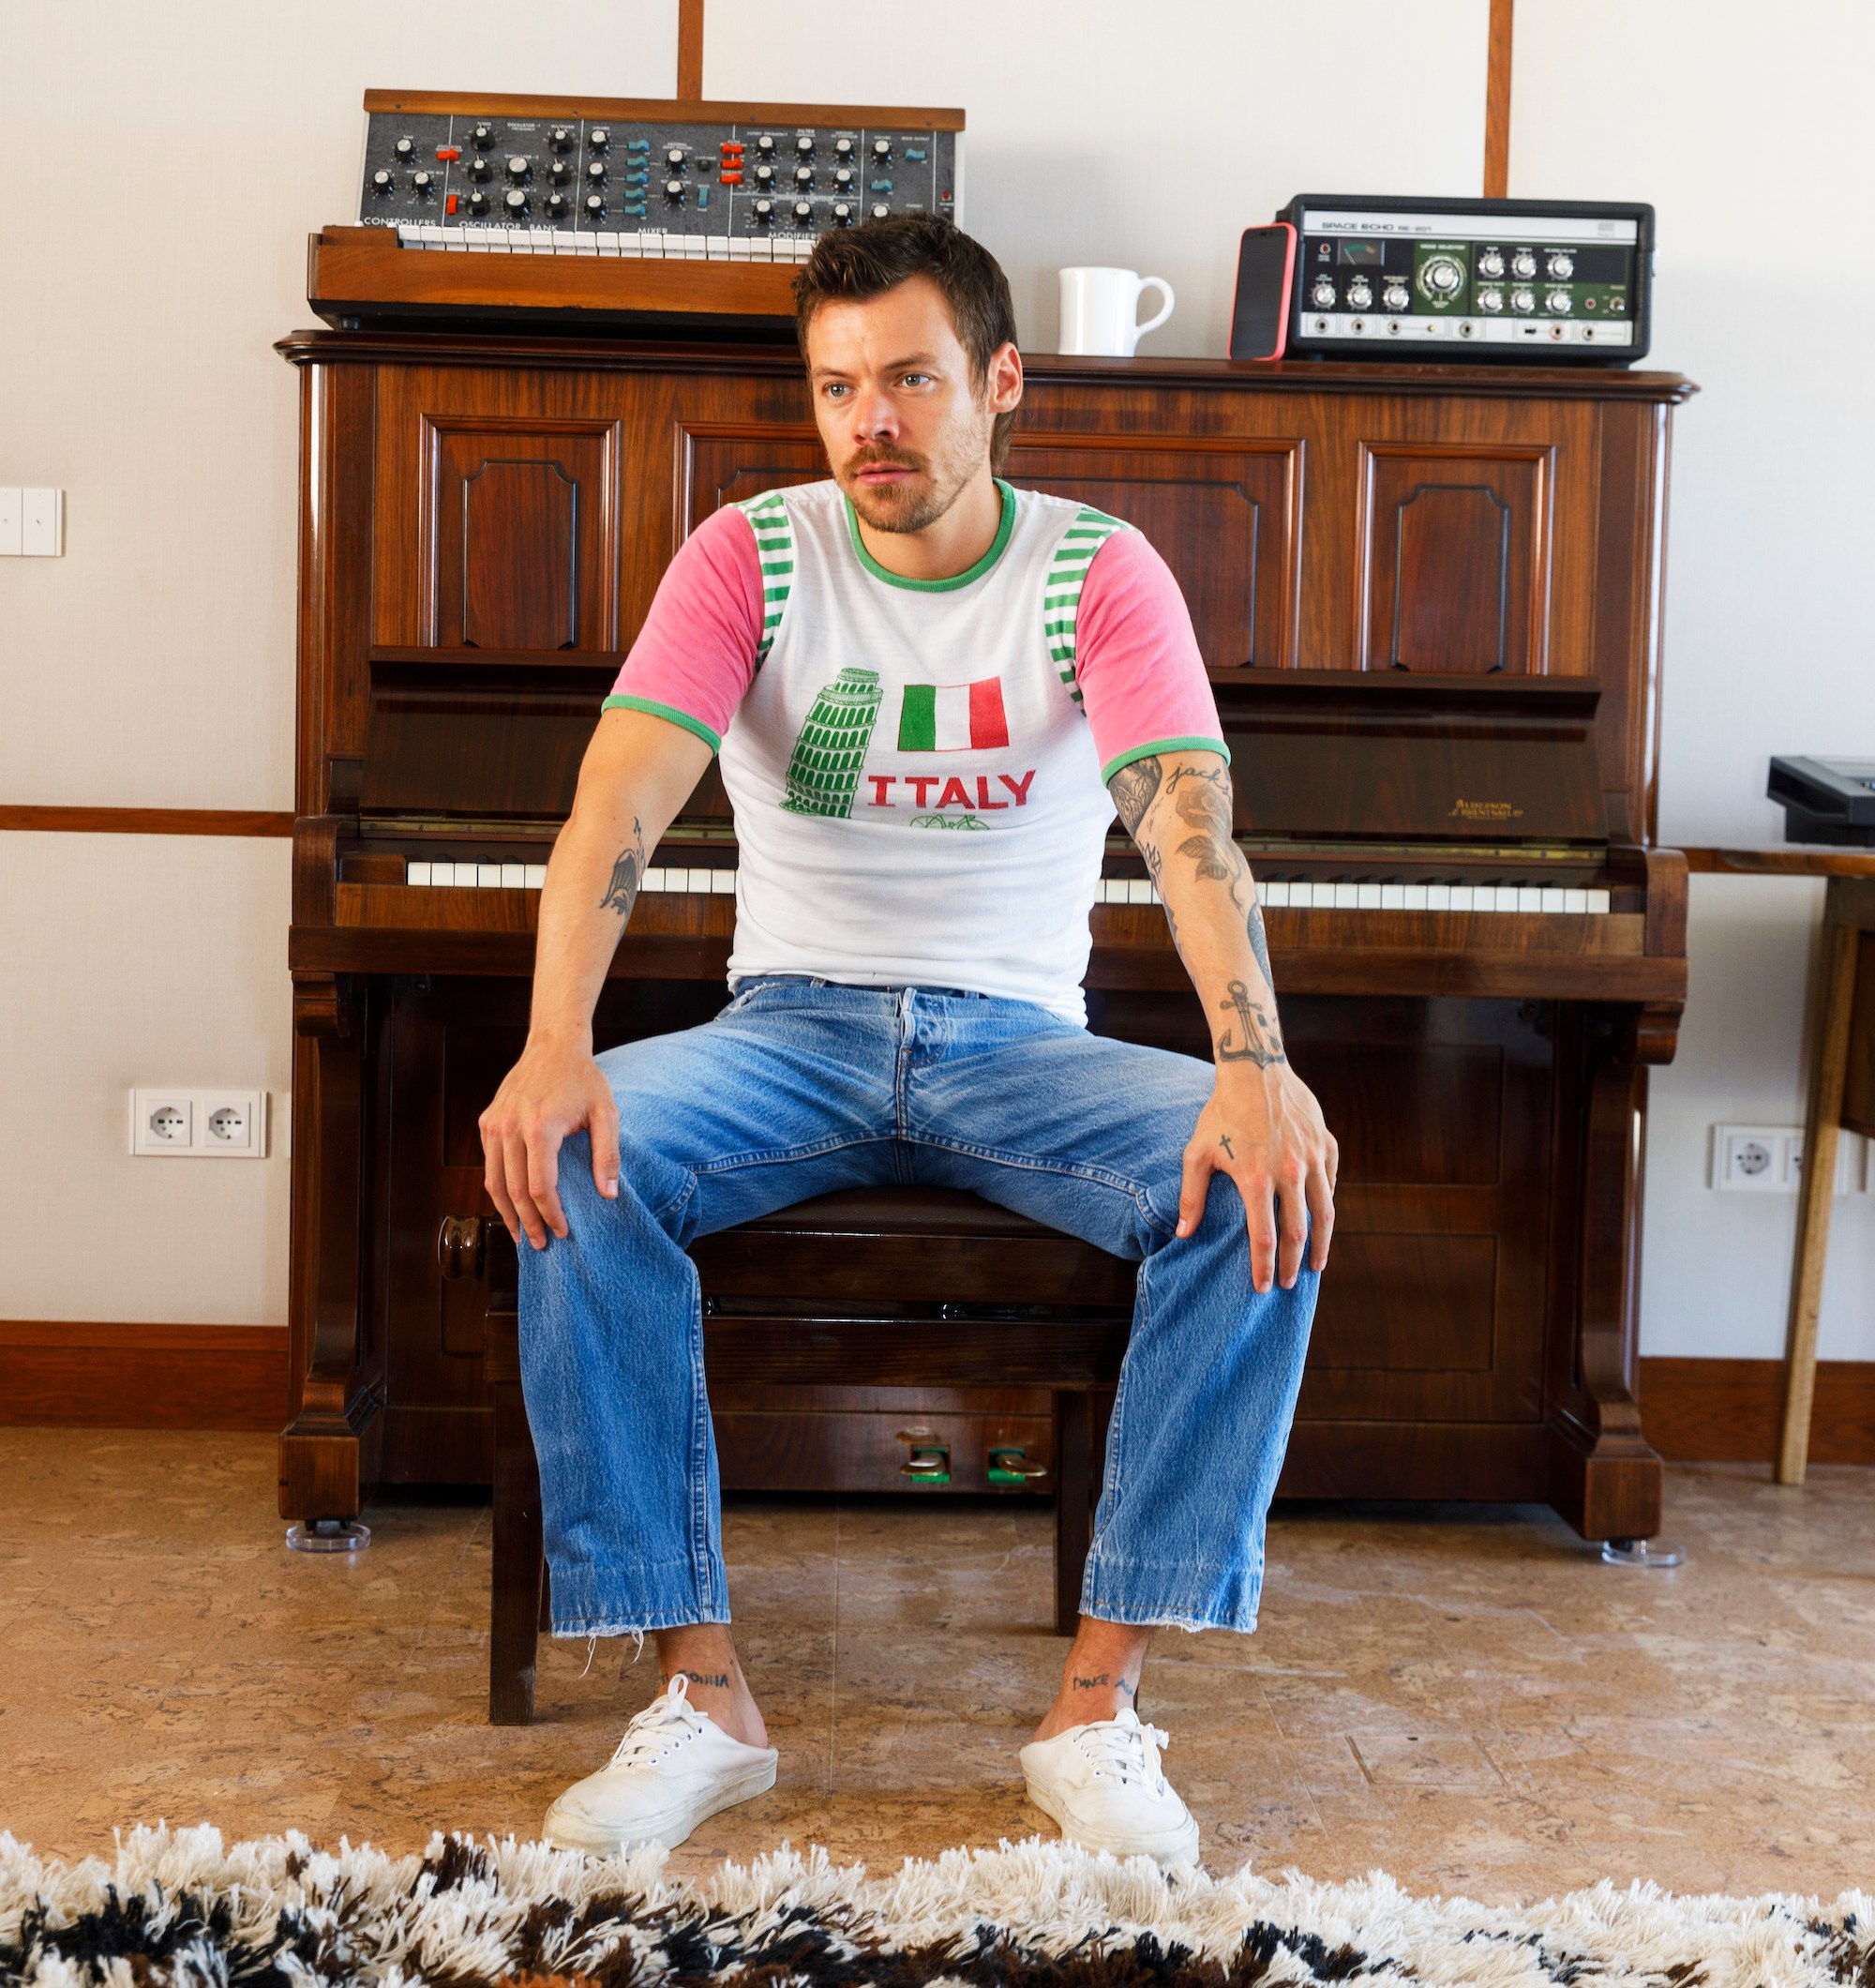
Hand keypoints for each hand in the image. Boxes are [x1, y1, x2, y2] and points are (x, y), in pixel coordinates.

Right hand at [478, 1037, 619, 1249]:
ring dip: (506, 1213)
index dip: (550, 1215)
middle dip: (527, 1223)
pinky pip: (488, 1164)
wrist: (553, 1045)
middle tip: (540, 1245)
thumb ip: (607, 1155)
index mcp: (540, 1128)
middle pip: (514, 1190)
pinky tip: (511, 1204)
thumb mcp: (606, 1114)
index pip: (540, 1187)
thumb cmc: (583, 1079)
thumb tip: (608, 1195)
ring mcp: (494, 1125)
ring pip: (494, 1181)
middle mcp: (510, 1128)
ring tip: (521, 1235)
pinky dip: (498, 1188)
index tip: (562, 1232)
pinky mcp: (487, 1122)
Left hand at [1176, 1064, 1336, 1292]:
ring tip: (1315, 1266)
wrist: (1254, 1069)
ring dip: (1321, 1244)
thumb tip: (1182, 1235)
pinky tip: (1321, 1220)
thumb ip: (1191, 1196)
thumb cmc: (1220, 1113)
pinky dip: (1327, 1204)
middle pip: (1297, 1233)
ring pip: (1325, 1212)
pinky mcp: (1325, 1143)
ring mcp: (1311, 1157)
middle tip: (1288, 1284)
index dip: (1264, 1267)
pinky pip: (1331, 1182)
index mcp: (1256, 1179)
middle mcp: (1289, 1172)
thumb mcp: (1197, 1153)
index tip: (1263, 1287)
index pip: (1264, 1238)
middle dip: (1292, 1264)